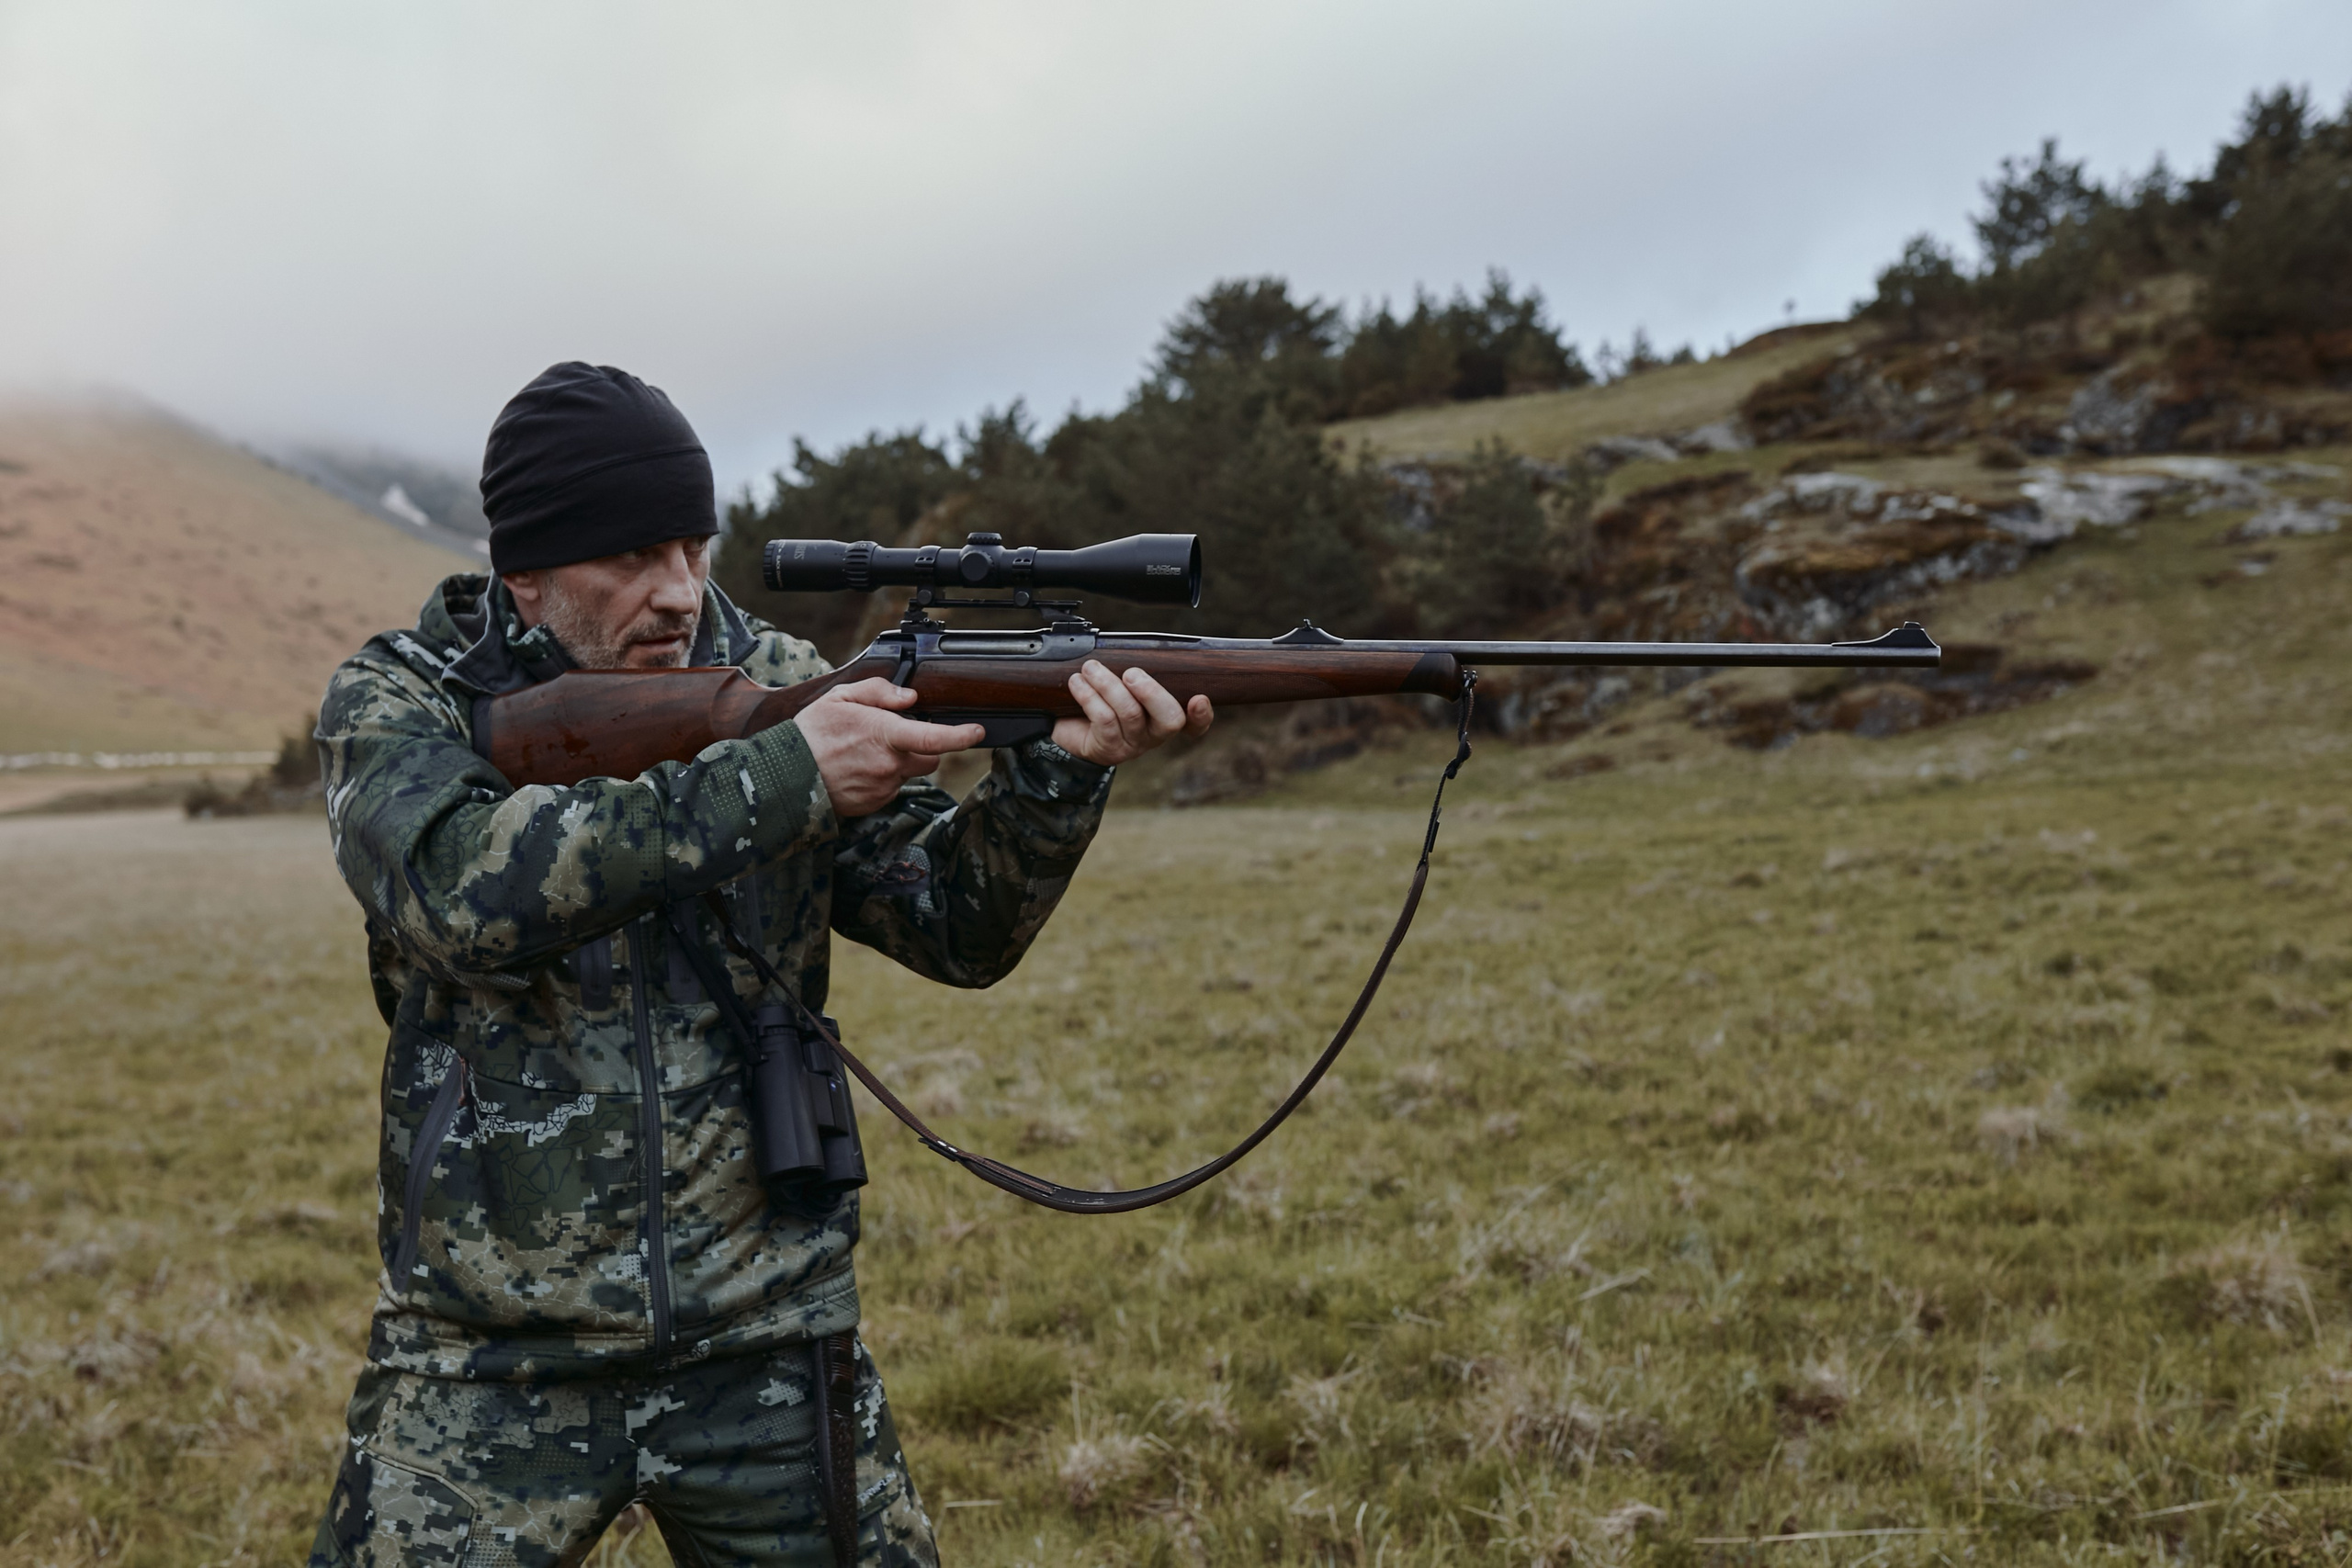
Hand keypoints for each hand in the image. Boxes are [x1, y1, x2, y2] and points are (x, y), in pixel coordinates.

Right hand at [797, 679, 984, 817]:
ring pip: (909, 774)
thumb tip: (910, 698)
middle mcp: (888, 765)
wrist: (786, 777)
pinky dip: (883, 779)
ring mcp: (883, 787)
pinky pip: (891, 789)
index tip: (977, 733)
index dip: (961, 736)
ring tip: (865, 753)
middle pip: (929, 758)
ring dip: (899, 763)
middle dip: (922, 747)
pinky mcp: (875, 804)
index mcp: (884, 735)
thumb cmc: (811, 734)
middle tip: (893, 737)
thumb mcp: (840, 698)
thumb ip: (879, 692)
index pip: (934, 738)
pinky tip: (858, 770)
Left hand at [1053, 661, 1213, 766]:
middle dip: (1152, 692)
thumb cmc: (1100, 698)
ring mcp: (1134, 744)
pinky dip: (1089, 696)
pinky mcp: (1109, 749)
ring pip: (1130, 713)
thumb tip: (1134, 646)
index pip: (1194, 723)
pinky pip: (1104, 720)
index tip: (1198, 697)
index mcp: (1165, 715)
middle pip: (1170, 719)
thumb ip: (1135, 671)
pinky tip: (1077, 683)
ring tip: (1091, 668)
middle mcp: (1155, 734)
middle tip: (1131, 673)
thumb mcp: (1120, 682)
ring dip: (1109, 685)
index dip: (1202, 714)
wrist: (1066, 727)